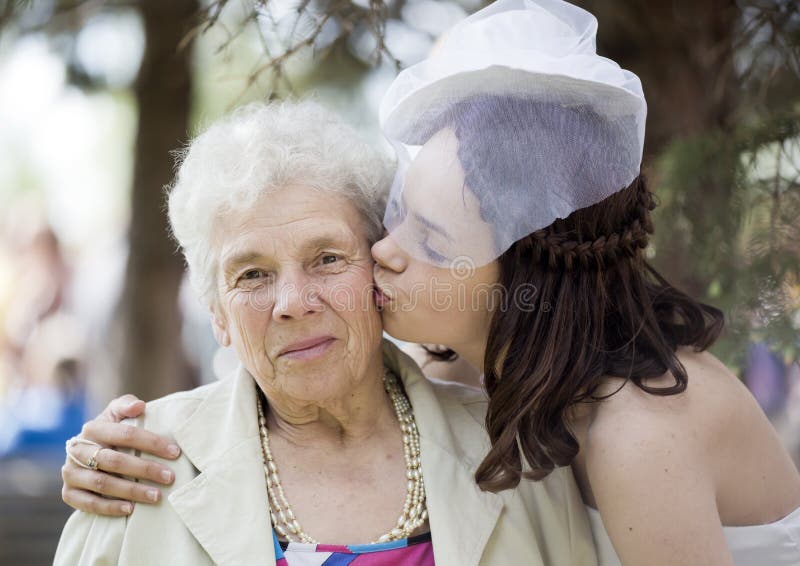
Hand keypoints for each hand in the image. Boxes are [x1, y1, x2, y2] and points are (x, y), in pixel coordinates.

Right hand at [61, 394, 180, 515]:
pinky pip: (89, 503)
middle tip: (169, 477)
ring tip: (156, 496)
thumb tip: (139, 405)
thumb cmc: (111, 431)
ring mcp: (70, 473)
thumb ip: (126, 405)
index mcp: (92, 428)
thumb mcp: (116, 414)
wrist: (86, 452)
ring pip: (103, 483)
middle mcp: (77, 450)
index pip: (125, 434)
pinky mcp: (68, 493)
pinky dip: (110, 507)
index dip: (151, 443)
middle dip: (145, 469)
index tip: (175, 452)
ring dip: (131, 491)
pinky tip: (131, 509)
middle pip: (115, 461)